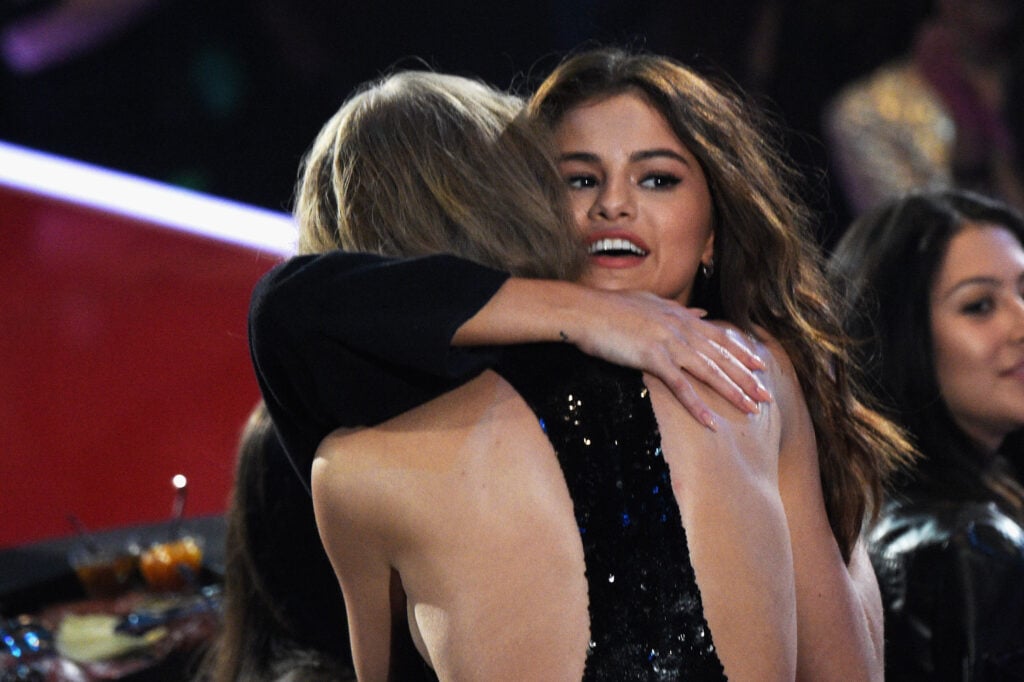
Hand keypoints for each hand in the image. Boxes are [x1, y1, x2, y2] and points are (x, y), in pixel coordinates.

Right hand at [568, 289, 769, 428]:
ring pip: (709, 372)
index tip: (761, 366)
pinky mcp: (652, 358)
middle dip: (747, 378)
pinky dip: (697, 405)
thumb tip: (700, 312)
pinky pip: (680, 387)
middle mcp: (681, 330)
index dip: (742, 353)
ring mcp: (669, 344)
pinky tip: (710, 422)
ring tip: (751, 410)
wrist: (585, 309)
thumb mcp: (650, 302)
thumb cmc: (611, 307)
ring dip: (733, 393)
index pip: (719, 337)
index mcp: (680, 317)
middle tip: (767, 396)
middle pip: (722, 358)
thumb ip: (678, 309)